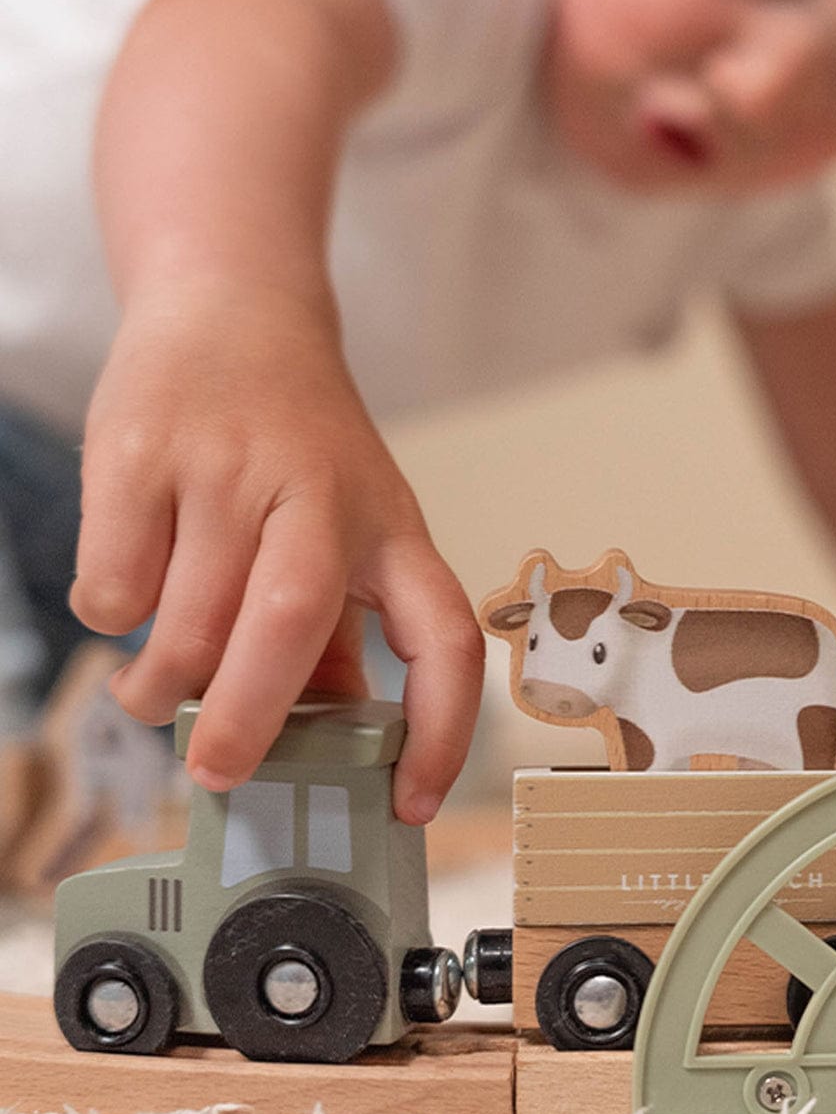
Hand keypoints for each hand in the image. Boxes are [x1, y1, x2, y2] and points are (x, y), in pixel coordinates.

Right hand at [70, 279, 482, 822]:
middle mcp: (320, 494)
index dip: (442, 728)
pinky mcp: (141, 450)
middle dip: (250, 718)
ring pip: (187, 616)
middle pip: (290, 621)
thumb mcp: (352, 526)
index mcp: (392, 528)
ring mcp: (228, 467)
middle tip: (217, 773)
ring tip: (155, 697)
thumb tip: (333, 736)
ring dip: (163, 685)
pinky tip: (130, 600)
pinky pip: (114, 581)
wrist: (232, 312)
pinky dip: (113, 619)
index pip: (443, 637)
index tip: (411, 801)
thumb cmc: (298, 446)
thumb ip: (342, 630)